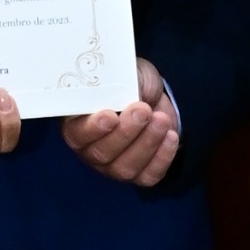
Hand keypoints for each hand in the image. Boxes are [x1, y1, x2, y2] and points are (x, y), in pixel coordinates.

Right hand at [64, 59, 180, 187]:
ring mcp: (114, 165)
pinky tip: (171, 136)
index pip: (78, 134)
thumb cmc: (129, 82)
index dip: (93, 129)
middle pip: (102, 154)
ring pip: (125, 168)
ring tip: (161, 119)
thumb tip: (113, 86)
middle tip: (143, 110)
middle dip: (126, 132)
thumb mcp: (120, 74)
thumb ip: (112, 83)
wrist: (150, 94)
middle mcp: (91, 149)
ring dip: (147, 143)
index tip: (111, 116)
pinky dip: (162, 157)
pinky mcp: (139, 173)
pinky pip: (148, 176)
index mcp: (78, 124)